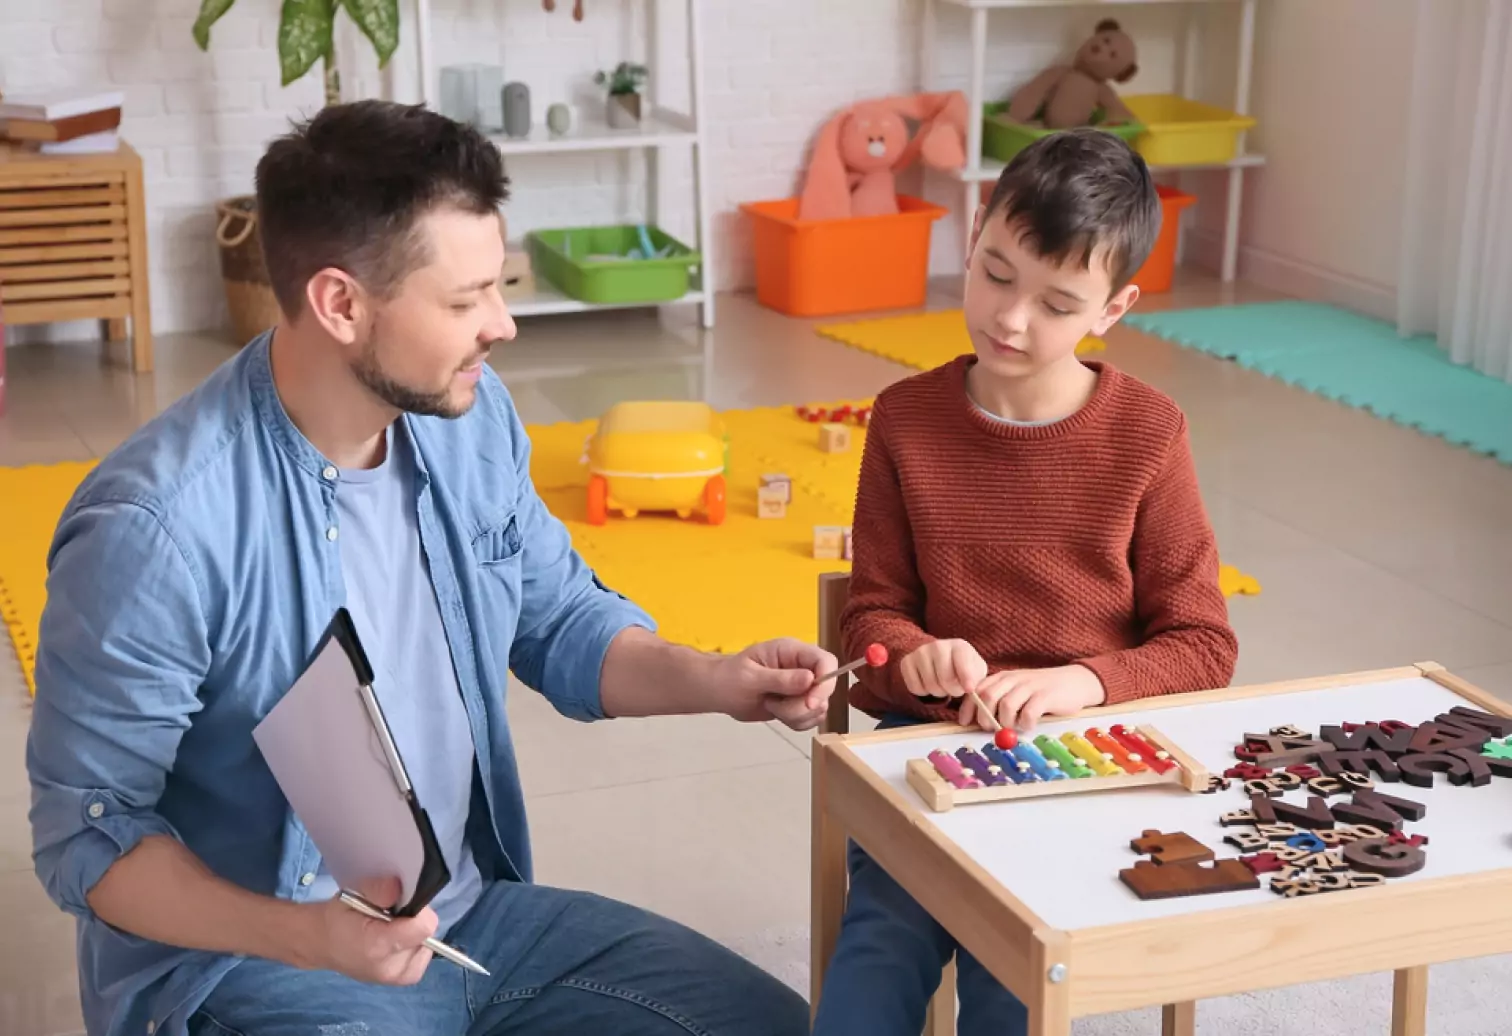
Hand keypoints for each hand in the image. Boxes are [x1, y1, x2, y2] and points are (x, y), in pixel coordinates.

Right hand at [308, 877, 436, 984]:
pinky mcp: (400, 981)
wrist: (322, 944)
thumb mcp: (354, 893)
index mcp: (377, 945)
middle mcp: (389, 968)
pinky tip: (397, 941)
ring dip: (414, 935)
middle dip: (414, 922)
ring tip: (391, 930)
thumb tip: (400, 888)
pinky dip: (414, 947)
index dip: (418, 911)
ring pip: (427, 947)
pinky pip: (421, 958)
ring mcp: (394, 979)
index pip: (424, 927)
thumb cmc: (339, 917)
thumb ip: (380, 890)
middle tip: (392, 917)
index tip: (403, 905)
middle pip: (426, 936)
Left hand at [716, 637, 838, 730]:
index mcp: (791, 651)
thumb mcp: (750, 677)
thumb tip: (810, 678)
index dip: (825, 682)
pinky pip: (810, 718)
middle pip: (825, 689)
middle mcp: (801, 667)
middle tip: (775, 705)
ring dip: (795, 715)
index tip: (810, 703)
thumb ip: (781, 679)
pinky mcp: (799, 703)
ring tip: (771, 704)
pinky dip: (795, 722)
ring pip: (818, 708)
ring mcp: (802, 686)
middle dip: (802, 706)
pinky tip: (776, 712)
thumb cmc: (729, 677)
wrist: (719, 692)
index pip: (825, 661)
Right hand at [899, 639, 986, 701]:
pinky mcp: (906, 662)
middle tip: (954, 689)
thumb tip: (969, 688)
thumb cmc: (962, 667)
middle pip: (945, 679)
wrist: (939, 658)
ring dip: (938, 692)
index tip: (968, 690)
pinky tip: (928, 684)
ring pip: (929, 685)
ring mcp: (920, 652)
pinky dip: (923, 692)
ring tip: (942, 686)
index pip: (963, 664)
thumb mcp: (976, 671)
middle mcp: (938, 645)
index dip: (966, 679)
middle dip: (952, 691)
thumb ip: (977, 679)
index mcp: (959, 646)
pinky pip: (914, 687)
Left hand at [960, 665, 1105, 732]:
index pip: (978, 690)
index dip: (968, 707)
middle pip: (988, 697)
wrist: (1075, 681)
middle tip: (991, 729)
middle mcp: (1014, 680)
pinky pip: (1028, 712)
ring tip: (1013, 727)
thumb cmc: (1043, 691)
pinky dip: (1025, 723)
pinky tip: (1029, 725)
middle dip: (985, 718)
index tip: (964, 722)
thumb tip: (979, 721)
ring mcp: (1030, 686)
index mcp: (1004, 678)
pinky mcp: (1046, 696)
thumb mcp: (1018, 691)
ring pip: (1006, 705)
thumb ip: (999, 701)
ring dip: (1006, 722)